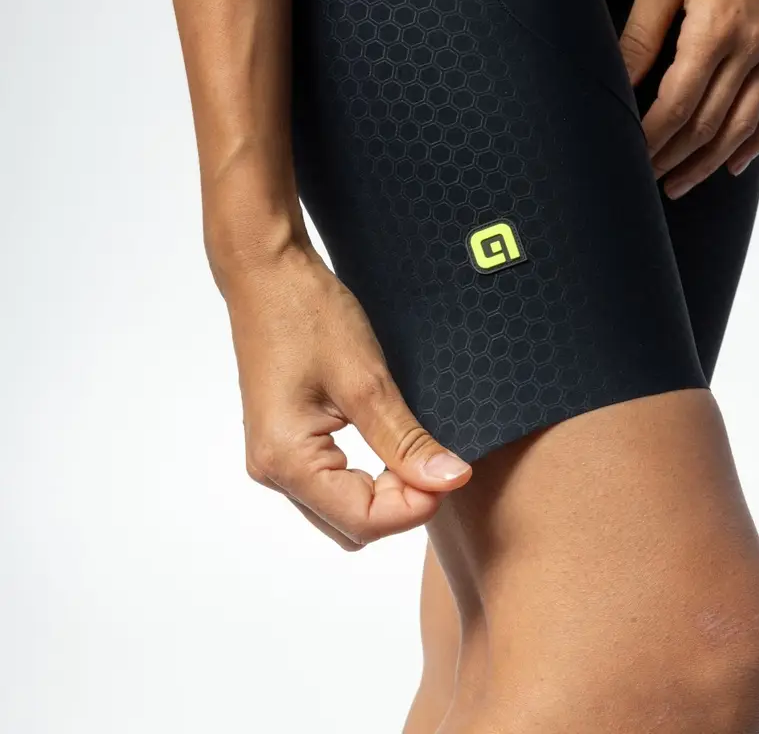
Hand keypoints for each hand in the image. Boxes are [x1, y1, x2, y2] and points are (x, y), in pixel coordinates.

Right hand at [221, 242, 471, 549]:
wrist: (266, 274)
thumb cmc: (308, 314)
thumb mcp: (366, 380)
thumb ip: (406, 440)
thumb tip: (449, 481)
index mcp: (286, 460)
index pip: (363, 521)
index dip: (414, 507)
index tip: (449, 474)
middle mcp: (272, 471)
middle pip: (350, 525)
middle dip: (399, 504)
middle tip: (431, 459)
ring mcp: (272, 459)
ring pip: (339, 509)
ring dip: (382, 493)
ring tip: (409, 449)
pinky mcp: (282, 443)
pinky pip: (327, 485)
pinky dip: (363, 478)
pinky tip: (384, 446)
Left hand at [620, 0, 758, 197]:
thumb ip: (641, 36)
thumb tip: (618, 83)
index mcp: (715, 31)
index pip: (677, 107)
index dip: (652, 140)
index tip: (631, 159)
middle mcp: (750, 48)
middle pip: (708, 125)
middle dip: (673, 159)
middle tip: (646, 180)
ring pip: (742, 126)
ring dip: (708, 162)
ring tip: (679, 184)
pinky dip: (756, 141)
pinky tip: (733, 164)